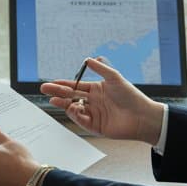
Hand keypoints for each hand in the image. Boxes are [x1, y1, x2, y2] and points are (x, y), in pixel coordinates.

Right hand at [39, 57, 163, 144]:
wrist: (142, 116)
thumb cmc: (131, 96)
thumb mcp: (115, 77)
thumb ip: (101, 69)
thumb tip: (88, 59)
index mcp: (96, 89)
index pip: (75, 86)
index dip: (63, 84)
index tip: (51, 82)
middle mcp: (93, 101)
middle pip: (70, 97)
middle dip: (57, 93)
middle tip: (44, 90)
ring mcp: (94, 114)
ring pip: (73, 108)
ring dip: (64, 104)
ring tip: (55, 100)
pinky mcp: (96, 126)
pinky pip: (81, 120)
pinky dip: (75, 115)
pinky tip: (73, 108)